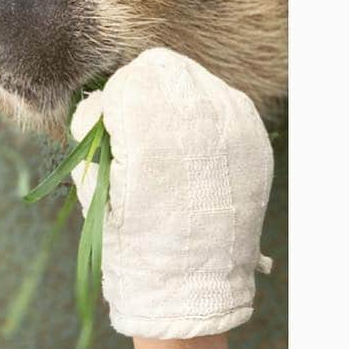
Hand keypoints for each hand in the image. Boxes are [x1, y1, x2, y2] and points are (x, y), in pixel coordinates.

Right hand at [70, 48, 273, 338]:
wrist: (188, 282)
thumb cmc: (129, 234)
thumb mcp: (93, 178)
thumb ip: (93, 126)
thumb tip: (105, 97)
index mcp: (149, 135)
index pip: (129, 79)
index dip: (114, 99)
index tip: (111, 125)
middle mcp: (197, 124)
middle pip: (164, 67)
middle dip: (144, 89)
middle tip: (136, 124)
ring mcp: (233, 131)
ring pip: (196, 77)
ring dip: (175, 96)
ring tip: (166, 134)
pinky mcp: (255, 141)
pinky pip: (225, 98)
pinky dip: (205, 110)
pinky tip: (194, 141)